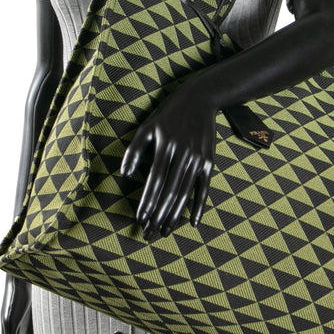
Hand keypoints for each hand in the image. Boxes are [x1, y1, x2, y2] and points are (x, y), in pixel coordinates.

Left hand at [119, 81, 214, 239]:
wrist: (199, 100)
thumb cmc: (168, 115)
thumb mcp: (147, 127)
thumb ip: (134, 150)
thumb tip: (124, 174)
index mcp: (165, 146)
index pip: (155, 181)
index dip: (147, 201)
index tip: (140, 218)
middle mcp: (183, 154)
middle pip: (170, 191)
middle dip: (158, 215)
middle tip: (150, 233)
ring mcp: (198, 159)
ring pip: (185, 193)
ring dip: (175, 215)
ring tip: (165, 231)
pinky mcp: (209, 162)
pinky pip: (204, 188)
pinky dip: (199, 206)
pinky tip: (193, 223)